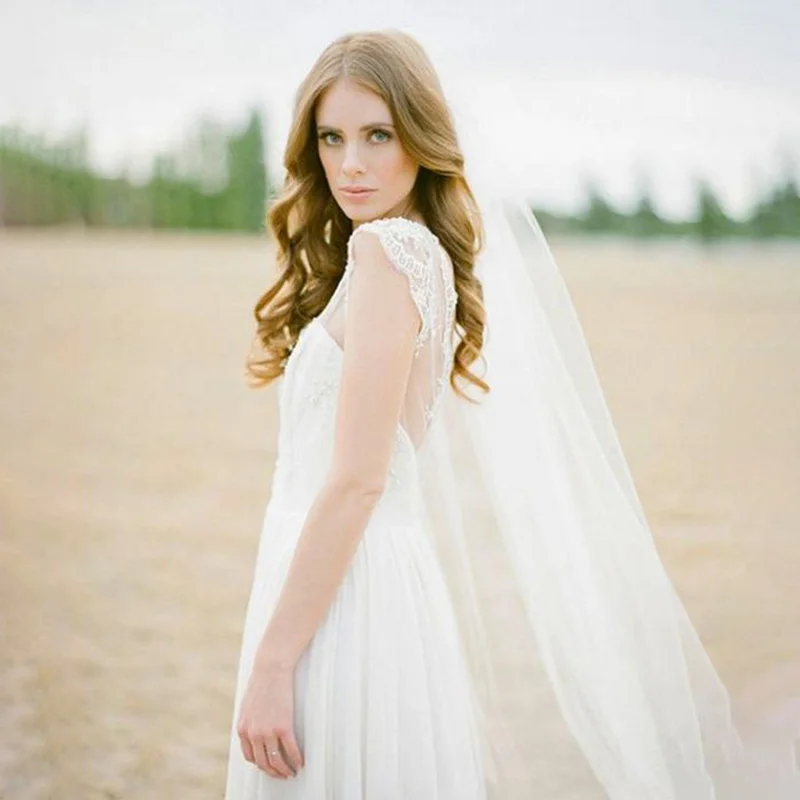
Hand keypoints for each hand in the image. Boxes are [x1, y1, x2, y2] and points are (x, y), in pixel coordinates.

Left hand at [236, 664, 303, 779]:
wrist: (271, 669)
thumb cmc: (261, 682)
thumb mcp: (247, 705)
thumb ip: (250, 721)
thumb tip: (256, 732)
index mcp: (243, 729)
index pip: (250, 756)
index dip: (261, 764)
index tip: (269, 766)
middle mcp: (253, 734)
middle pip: (263, 763)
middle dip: (273, 772)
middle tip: (283, 774)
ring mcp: (268, 731)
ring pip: (276, 761)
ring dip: (285, 770)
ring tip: (292, 771)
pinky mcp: (283, 726)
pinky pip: (291, 750)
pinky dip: (297, 759)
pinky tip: (301, 762)